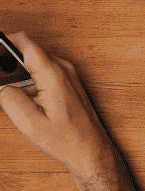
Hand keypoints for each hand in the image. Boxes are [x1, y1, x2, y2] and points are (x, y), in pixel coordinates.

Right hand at [0, 32, 111, 178]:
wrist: (91, 149)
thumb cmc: (67, 139)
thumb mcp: (30, 123)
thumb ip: (10, 99)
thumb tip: (2, 86)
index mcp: (54, 74)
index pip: (24, 42)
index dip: (4, 41)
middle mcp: (63, 68)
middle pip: (27, 51)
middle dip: (6, 61)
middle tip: (1, 82)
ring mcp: (67, 74)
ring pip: (33, 62)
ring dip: (17, 72)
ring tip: (10, 93)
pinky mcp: (67, 81)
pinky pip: (42, 72)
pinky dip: (28, 80)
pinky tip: (23, 99)